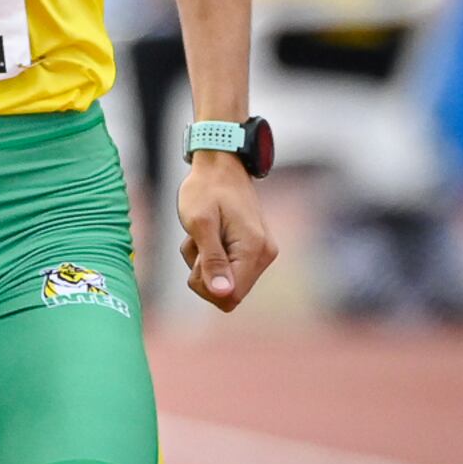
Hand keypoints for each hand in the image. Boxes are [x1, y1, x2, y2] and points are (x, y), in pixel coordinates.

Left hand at [176, 155, 275, 311]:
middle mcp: (264, 255)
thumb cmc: (206, 190)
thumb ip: (212, 260)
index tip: (197, 259)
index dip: (206, 285)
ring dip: (204, 263)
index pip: (230, 297)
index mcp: (254, 250)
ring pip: (225, 281)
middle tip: (198, 244)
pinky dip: (209, 256)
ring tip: (202, 234)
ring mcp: (260, 252)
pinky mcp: (252, 250)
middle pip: (228, 294)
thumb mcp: (200, 224)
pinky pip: (227, 268)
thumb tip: (224, 294)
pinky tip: (208, 234)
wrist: (220, 166)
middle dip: (204, 273)